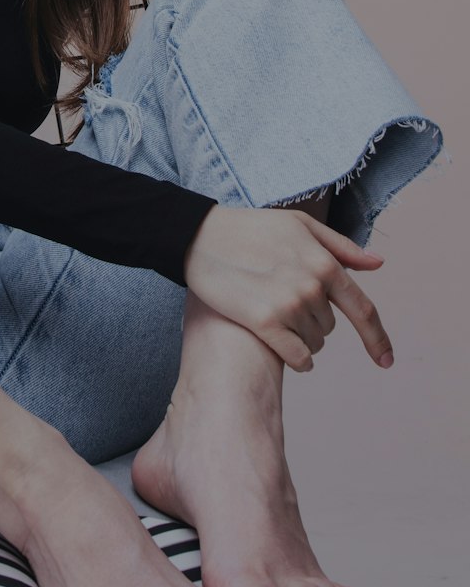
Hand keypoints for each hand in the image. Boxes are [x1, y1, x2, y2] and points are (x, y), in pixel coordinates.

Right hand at [182, 205, 392, 372]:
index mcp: (324, 263)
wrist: (199, 236)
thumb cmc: (250, 228)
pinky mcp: (263, 322)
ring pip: (313, 343)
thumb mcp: (299, 225)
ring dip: (300, 336)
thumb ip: (341, 247)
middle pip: (329, 327)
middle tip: (282, 298)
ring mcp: (287, 305)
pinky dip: (295, 358)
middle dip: (313, 320)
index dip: (378, 339)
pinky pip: (297, 358)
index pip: (363, 310)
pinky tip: (280, 344)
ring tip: (272, 310)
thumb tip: (378, 264)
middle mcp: (311, 286)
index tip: (386, 361)